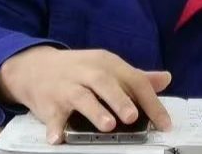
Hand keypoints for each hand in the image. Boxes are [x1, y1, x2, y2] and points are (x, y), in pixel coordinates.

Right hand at [0, 46, 171, 144]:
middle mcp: (87, 72)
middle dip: (120, 99)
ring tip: (108, 125)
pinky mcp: (48, 103)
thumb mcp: (107, 67)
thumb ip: (135, 77)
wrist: (35, 66)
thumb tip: (166, 79)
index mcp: (106, 63)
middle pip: (105, 83)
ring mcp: (66, 87)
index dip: (150, 101)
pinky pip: (51, 116)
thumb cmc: (79, 70)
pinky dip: (54, 127)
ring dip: (95, 111)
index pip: (133, 79)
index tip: (163, 123)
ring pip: (81, 96)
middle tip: (132, 117)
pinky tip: (58, 138)